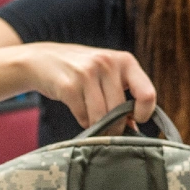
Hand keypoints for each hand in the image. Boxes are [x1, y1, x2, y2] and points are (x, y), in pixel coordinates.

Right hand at [21, 42, 156, 126]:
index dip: (144, 113)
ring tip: (95, 122)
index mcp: (126, 61)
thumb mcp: (109, 73)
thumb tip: (134, 128)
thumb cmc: (83, 70)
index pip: (147, 94)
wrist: (42, 59)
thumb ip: (124, 94)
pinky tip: (80, 112)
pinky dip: (84, 121)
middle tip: (110, 130)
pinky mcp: (68, 85)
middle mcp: (108, 64)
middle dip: (116, 127)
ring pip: (102, 116)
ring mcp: (87, 73)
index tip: (136, 120)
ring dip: (99, 126)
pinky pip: (83, 116)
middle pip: (120, 110)